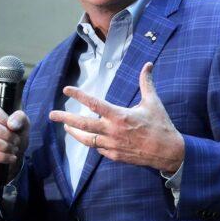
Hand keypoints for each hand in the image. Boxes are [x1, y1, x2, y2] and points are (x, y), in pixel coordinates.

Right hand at [0, 103, 29, 177]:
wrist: (14, 151)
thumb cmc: (16, 134)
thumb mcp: (24, 123)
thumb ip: (20, 118)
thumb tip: (11, 124)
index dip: (5, 121)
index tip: (14, 129)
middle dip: (7, 136)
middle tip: (16, 142)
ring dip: (5, 147)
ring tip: (13, 149)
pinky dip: (1, 157)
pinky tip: (9, 157)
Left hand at [50, 62, 184, 174]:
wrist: (168, 152)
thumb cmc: (160, 125)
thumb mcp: (153, 102)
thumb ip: (146, 83)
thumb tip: (148, 65)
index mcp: (120, 116)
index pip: (94, 104)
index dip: (79, 95)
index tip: (66, 90)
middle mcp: (112, 131)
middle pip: (82, 124)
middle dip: (65, 118)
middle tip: (51, 115)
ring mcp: (112, 145)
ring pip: (86, 139)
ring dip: (74, 133)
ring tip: (66, 126)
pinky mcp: (115, 155)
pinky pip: (98, 148)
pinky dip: (92, 142)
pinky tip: (88, 137)